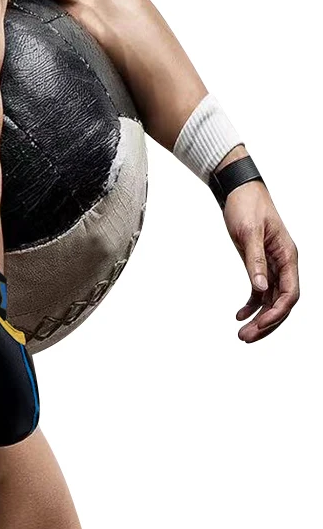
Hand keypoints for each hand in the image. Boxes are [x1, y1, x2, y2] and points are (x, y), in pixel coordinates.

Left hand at [223, 176, 299, 342]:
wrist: (239, 190)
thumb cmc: (247, 205)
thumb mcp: (248, 232)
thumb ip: (254, 260)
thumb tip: (259, 288)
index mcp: (287, 256)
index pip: (290, 293)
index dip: (277, 313)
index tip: (259, 325)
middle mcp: (284, 263)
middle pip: (282, 301)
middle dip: (267, 323)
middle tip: (245, 338)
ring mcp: (272, 265)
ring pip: (271, 299)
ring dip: (258, 317)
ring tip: (242, 334)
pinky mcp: (259, 263)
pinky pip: (259, 290)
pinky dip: (251, 304)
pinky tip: (239, 314)